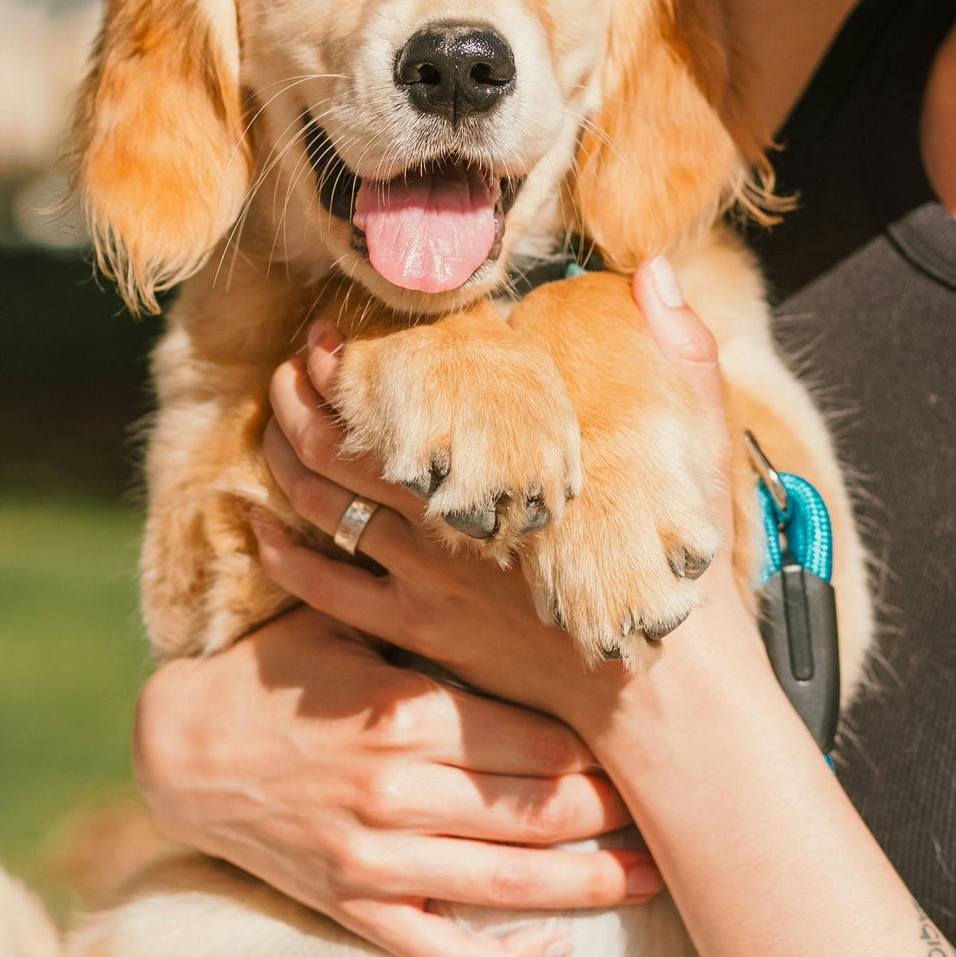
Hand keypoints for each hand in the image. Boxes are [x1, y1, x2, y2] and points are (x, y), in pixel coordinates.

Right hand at [133, 604, 660, 956]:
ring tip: (651, 880)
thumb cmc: (277, 670)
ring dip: (590, 887)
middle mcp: (398, 792)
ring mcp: (375, 859)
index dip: (605, 749)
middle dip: (616, 817)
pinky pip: (440, 950)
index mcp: (405, 713)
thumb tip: (520, 589)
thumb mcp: (348, 625)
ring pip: (509, 888)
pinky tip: (552, 946)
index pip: (539, 742)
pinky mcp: (353, 905)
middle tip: (677, 811)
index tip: (652, 742)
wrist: (181, 748)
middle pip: (540, 814)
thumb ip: (426, 621)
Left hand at [253, 259, 754, 737]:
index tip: (328, 332)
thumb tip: (653, 270)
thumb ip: (679, 350)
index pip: (402, 398)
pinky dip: (283, 555)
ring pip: (326, 509)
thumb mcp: (698, 442)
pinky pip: (329, 592)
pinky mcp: (421, 631)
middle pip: (343, 447)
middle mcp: (449, 518)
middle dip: (301, 399)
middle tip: (290, 366)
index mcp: (501, 464)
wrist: (661, 686)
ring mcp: (428, 579)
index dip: (349, 362)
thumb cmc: (680, 559)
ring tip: (275, 420)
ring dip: (287, 459)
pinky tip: (257, 526)